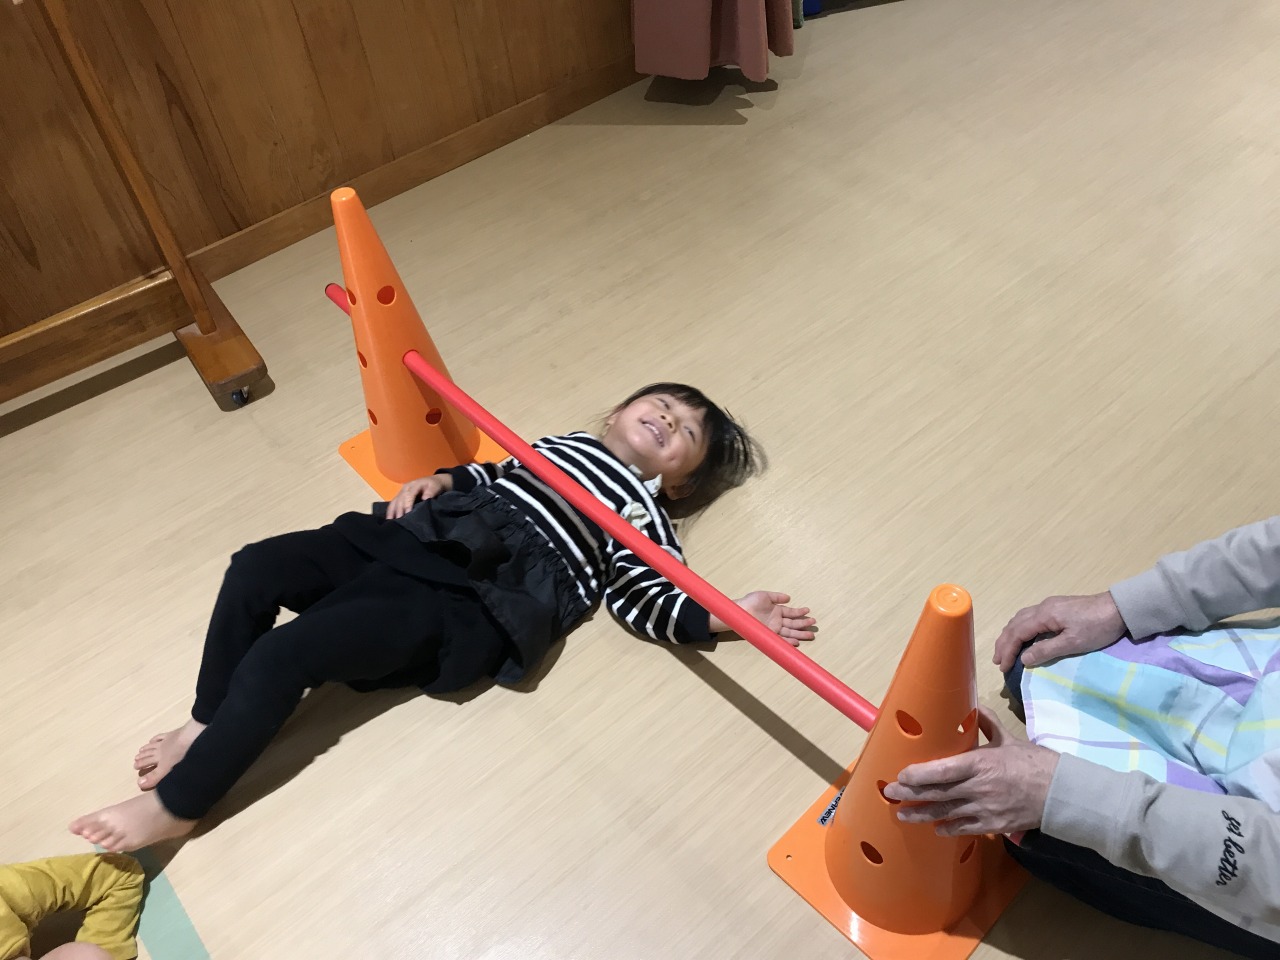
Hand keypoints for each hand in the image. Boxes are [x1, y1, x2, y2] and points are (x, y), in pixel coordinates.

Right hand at [386, 475, 450, 518]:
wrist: (432, 482)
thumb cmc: (435, 486)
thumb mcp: (436, 486)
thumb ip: (432, 491)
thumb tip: (425, 498)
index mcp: (414, 485)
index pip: (409, 495)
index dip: (407, 504)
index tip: (407, 513)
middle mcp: (406, 488)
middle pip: (400, 499)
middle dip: (398, 510)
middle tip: (398, 521)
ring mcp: (401, 492)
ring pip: (394, 501)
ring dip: (391, 511)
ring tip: (390, 521)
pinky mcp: (400, 496)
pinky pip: (393, 503)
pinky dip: (390, 511)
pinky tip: (389, 519)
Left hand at [714, 591, 816, 645]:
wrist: (739, 612)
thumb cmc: (750, 602)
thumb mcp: (765, 596)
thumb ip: (777, 597)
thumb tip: (789, 597)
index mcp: (777, 611)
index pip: (791, 612)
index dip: (800, 612)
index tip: (808, 610)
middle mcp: (777, 621)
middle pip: (793, 623)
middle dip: (804, 624)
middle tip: (814, 623)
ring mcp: (774, 628)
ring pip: (790, 632)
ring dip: (800, 634)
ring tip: (811, 634)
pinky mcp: (769, 635)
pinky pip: (781, 639)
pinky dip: (789, 641)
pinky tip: (797, 642)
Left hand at [884, 707, 1058, 835]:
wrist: (1062, 794)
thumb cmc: (1036, 764)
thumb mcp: (1009, 739)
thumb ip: (987, 724)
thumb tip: (974, 706)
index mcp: (980, 764)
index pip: (941, 770)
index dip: (918, 775)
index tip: (901, 774)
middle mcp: (978, 788)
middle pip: (937, 793)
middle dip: (910, 794)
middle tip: (891, 793)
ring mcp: (984, 809)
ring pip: (946, 813)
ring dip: (922, 814)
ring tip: (903, 815)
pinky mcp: (993, 825)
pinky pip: (964, 828)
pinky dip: (948, 828)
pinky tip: (936, 828)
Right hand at [992, 591, 1126, 672]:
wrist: (1119, 608)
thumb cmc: (1097, 627)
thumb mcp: (1073, 643)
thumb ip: (1046, 650)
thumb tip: (1024, 658)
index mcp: (1043, 615)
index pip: (1017, 633)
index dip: (1008, 651)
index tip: (1003, 667)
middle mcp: (1042, 607)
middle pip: (1014, 624)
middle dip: (1004, 643)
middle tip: (997, 661)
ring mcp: (1049, 605)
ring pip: (1020, 619)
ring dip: (1010, 635)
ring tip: (1005, 650)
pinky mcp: (1057, 607)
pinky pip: (1029, 617)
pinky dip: (1019, 628)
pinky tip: (1023, 636)